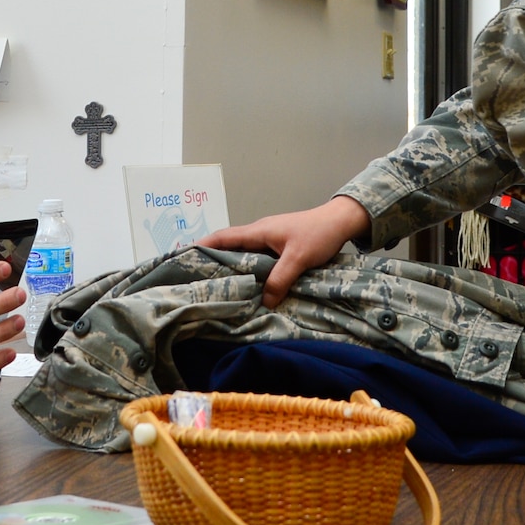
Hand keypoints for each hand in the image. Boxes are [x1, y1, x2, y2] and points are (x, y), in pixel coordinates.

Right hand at [201, 196, 369, 307]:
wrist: (340, 222)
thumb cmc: (318, 234)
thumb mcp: (298, 259)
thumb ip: (280, 279)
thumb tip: (264, 301)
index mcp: (258, 231)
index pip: (223, 237)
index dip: (202, 245)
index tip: (184, 256)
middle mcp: (259, 234)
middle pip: (228, 246)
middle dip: (211, 259)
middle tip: (195, 278)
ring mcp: (269, 240)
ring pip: (243, 254)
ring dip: (231, 266)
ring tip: (218, 285)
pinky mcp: (279, 247)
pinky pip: (257, 259)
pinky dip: (248, 269)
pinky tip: (249, 285)